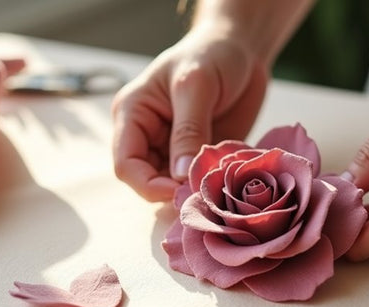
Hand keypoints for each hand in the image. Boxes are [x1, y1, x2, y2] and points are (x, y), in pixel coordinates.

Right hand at [112, 28, 268, 201]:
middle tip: (205, 194)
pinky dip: (212, 185)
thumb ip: (189, 130)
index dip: (148, 185)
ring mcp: (174, 149)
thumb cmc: (212, 54)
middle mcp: (148, 136)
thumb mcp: (197, 85)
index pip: (126, 164)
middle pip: (148, 182)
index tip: (181, 191)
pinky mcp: (198, 155)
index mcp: (133, 115)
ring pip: (174, 186)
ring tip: (219, 186)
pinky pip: (199, 181)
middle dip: (173, 192)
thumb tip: (181, 175)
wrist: (242, 49)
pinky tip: (228, 179)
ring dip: (194, 191)